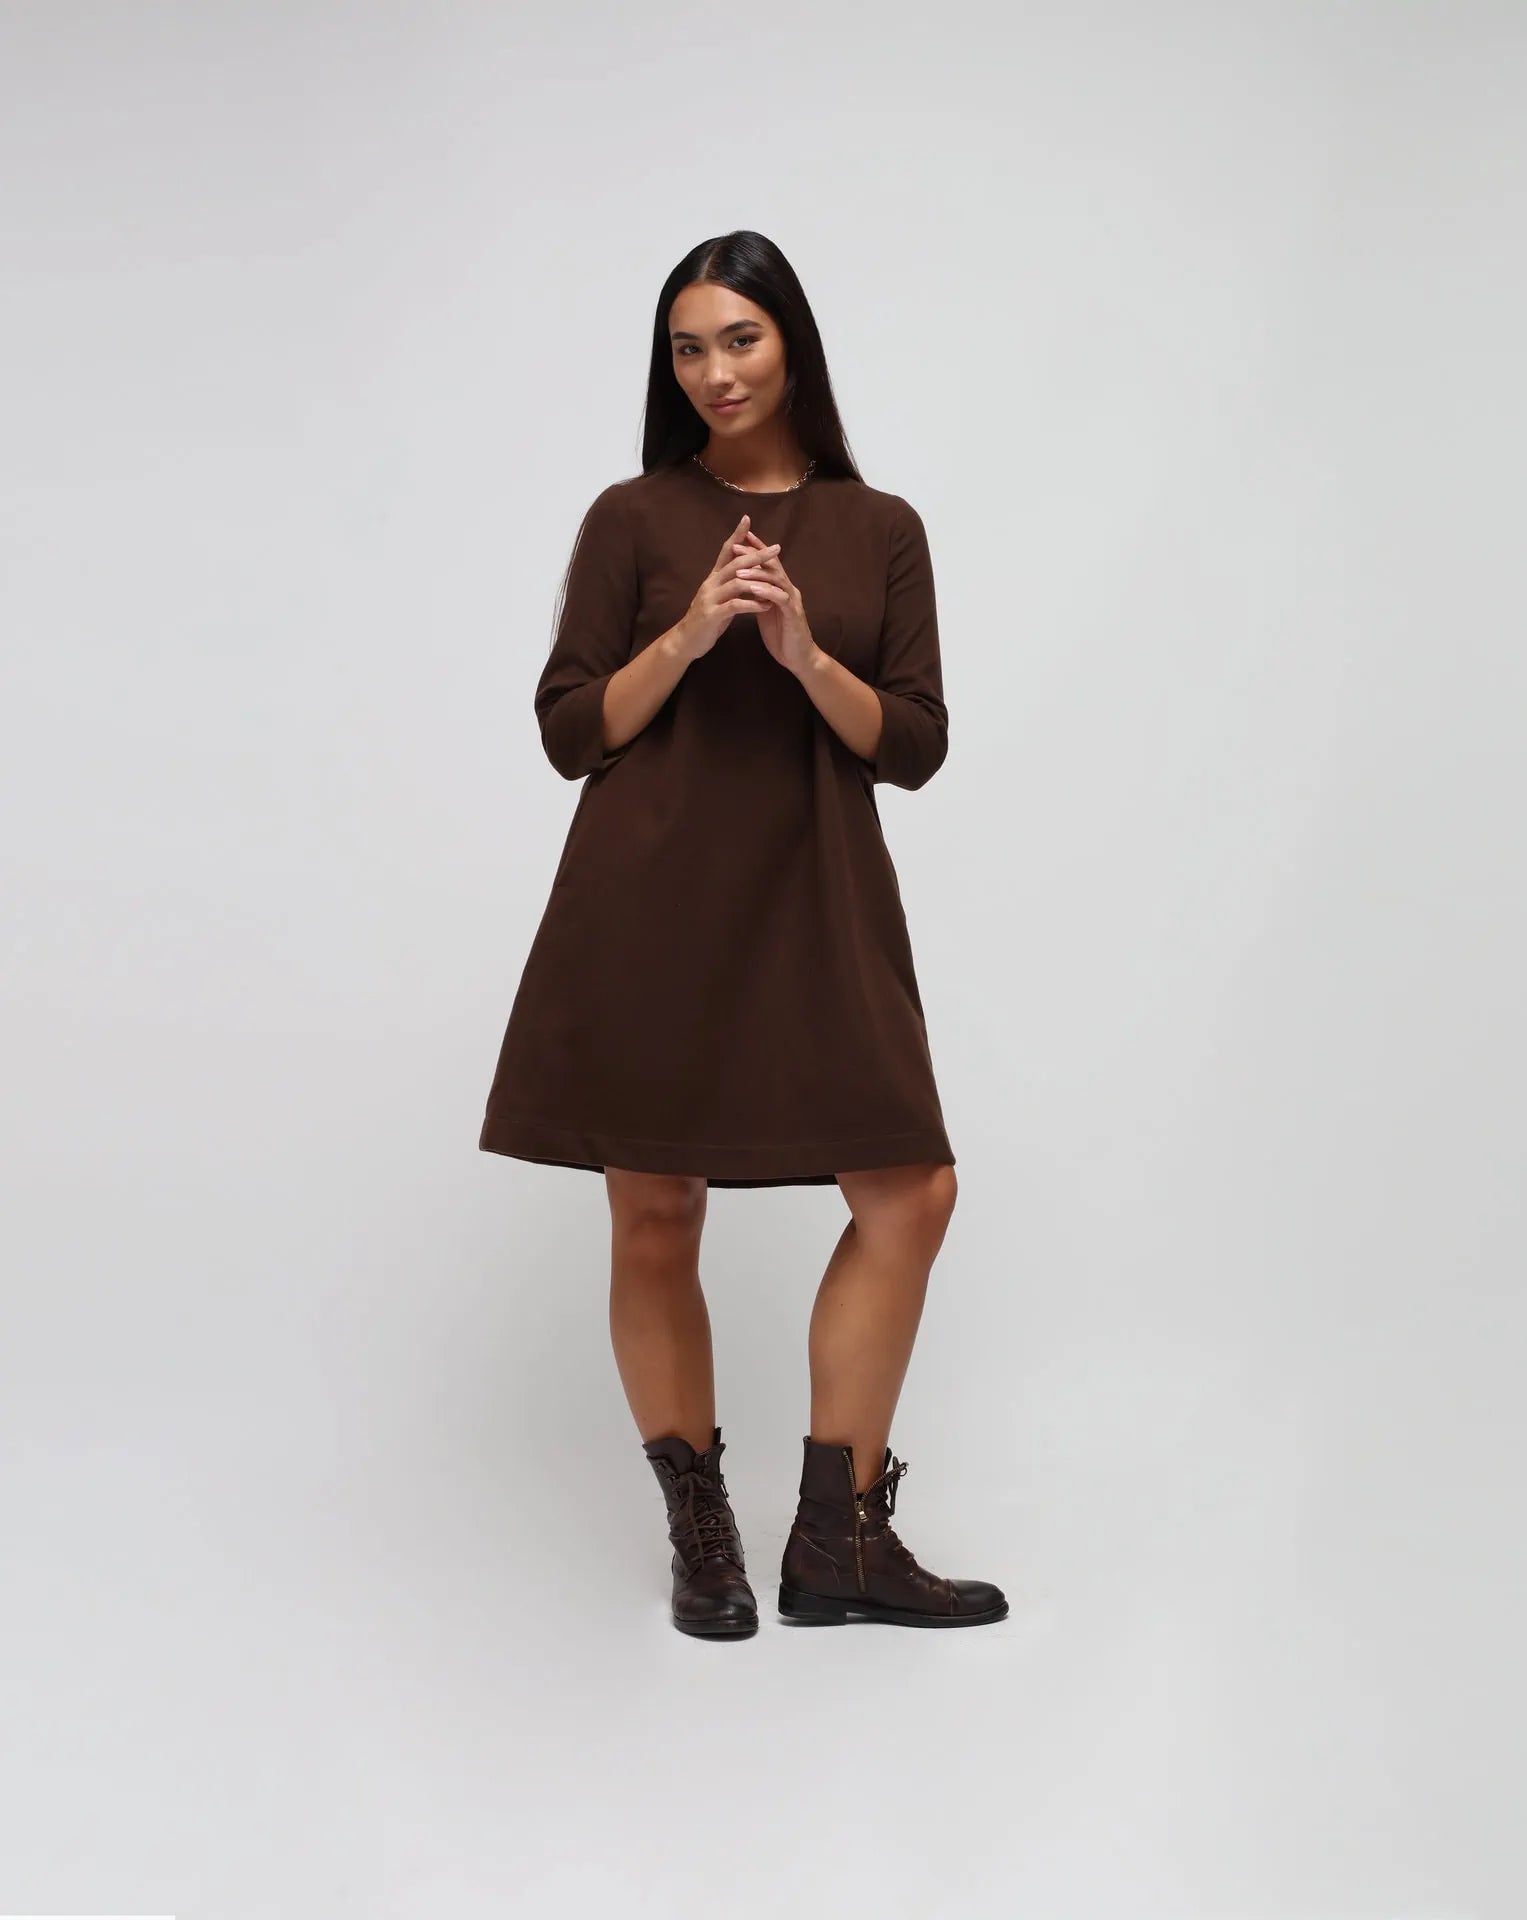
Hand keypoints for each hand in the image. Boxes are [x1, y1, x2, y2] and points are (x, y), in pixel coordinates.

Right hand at [675, 513, 781, 661]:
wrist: (685, 641)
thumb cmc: (706, 620)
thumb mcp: (718, 598)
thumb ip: (730, 585)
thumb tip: (746, 573)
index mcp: (713, 578)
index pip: (726, 551)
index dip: (736, 535)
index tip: (748, 519)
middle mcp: (710, 584)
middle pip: (735, 563)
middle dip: (756, 554)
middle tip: (776, 548)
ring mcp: (710, 599)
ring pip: (736, 583)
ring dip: (759, 581)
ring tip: (777, 581)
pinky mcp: (712, 615)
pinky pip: (735, 606)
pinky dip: (753, 604)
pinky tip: (766, 605)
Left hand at [730, 527, 820, 676]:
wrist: (798, 658)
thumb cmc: (781, 635)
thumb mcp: (765, 612)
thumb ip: (758, 596)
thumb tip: (744, 584)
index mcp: (781, 588)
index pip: (768, 563)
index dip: (755, 550)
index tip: (738, 539)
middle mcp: (789, 590)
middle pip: (772, 565)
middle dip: (754, 555)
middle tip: (736, 546)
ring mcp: (792, 601)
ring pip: (776, 580)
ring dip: (756, 574)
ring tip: (739, 569)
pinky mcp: (793, 615)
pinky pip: (780, 599)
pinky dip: (766, 592)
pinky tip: (753, 589)